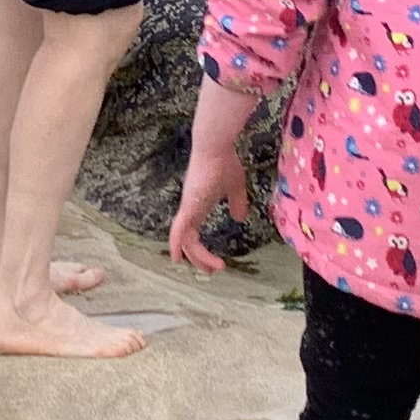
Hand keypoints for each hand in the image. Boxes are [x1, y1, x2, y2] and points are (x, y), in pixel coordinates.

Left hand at [167, 138, 252, 273]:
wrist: (215, 147)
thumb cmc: (224, 163)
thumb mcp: (235, 187)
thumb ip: (237, 202)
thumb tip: (239, 218)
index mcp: (197, 205)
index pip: (192, 232)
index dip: (199, 248)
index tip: (213, 262)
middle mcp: (189, 209)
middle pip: (186, 241)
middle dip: (198, 259)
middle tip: (212, 271)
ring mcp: (188, 207)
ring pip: (184, 240)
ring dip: (197, 257)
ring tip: (212, 270)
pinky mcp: (189, 206)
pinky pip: (181, 231)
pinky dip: (180, 246)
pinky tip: (182, 258)